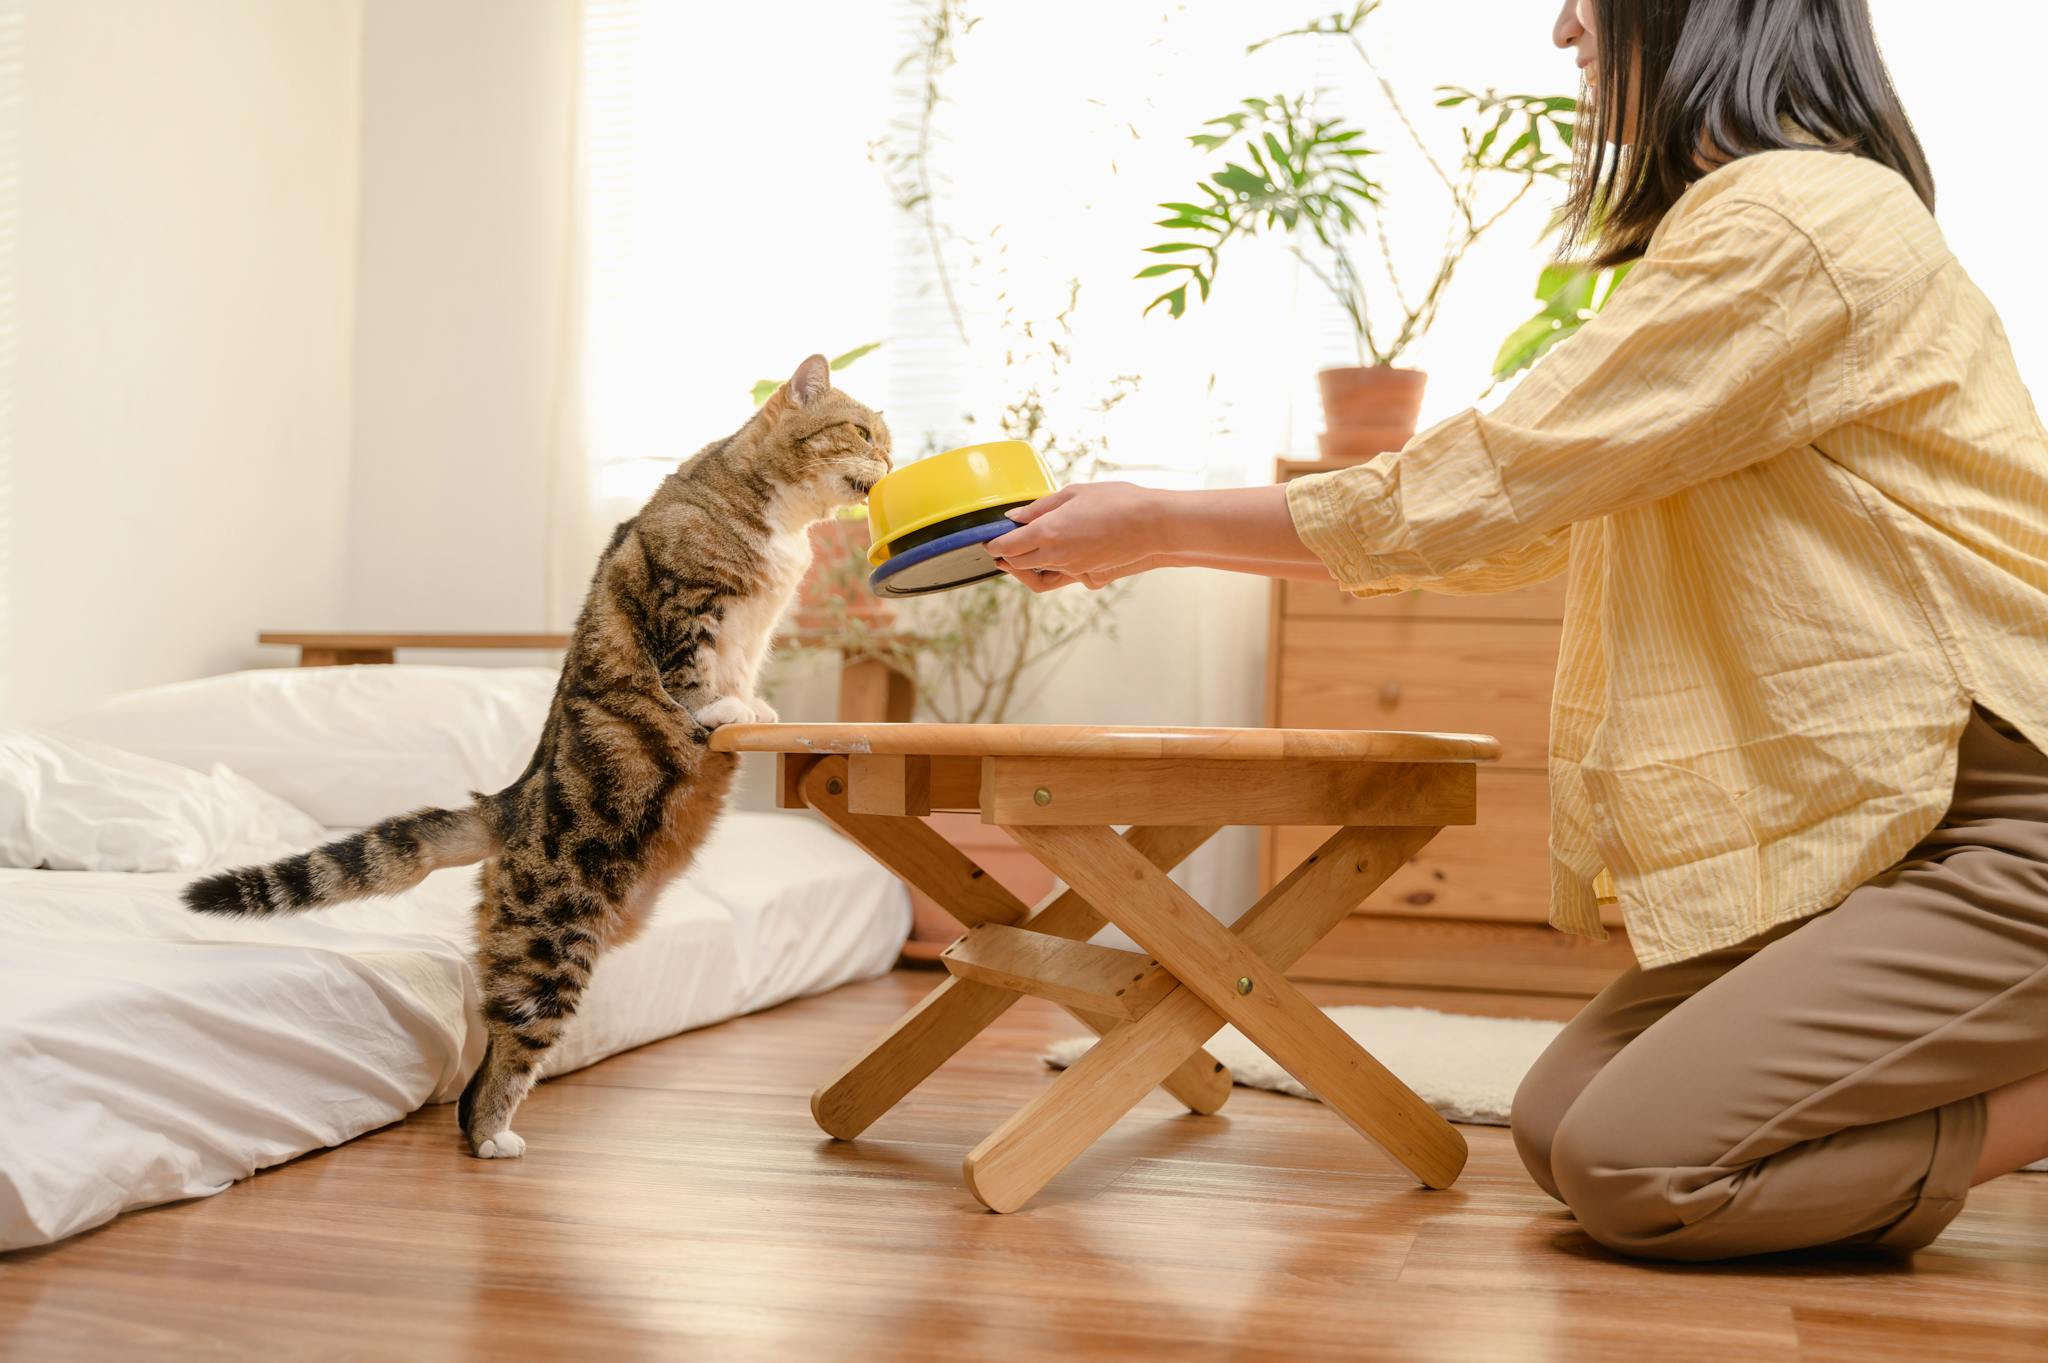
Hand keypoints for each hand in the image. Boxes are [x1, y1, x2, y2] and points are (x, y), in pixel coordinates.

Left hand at [987, 482, 1169, 586]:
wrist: (1154, 525)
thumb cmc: (1117, 501)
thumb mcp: (1073, 494)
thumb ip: (1039, 508)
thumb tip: (1014, 518)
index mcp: (1048, 533)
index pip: (1007, 547)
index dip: (994, 544)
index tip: (989, 539)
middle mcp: (1057, 557)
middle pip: (1018, 565)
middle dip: (1007, 557)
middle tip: (1003, 545)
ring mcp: (1073, 570)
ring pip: (1039, 574)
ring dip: (1028, 565)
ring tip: (1026, 551)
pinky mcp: (1088, 577)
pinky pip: (1062, 576)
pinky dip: (1054, 567)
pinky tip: (1059, 551)